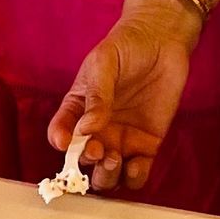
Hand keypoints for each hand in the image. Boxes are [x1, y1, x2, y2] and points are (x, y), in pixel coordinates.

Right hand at [47, 0, 198, 195]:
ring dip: (106, 177)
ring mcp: (121, 140)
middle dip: (86, 164)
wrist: (161, 40)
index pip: (60, 132)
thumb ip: (97, 96)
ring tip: (114, 159)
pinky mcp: (146, 145)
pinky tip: (135, 166)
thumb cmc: (125, 47)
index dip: (59, 140)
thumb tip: (87, 128)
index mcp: (78, 109)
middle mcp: (97, 130)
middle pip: (82, 162)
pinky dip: (134, 178)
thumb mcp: (104, 64)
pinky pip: (137, 173)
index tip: (65, 142)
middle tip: (97, 150)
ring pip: (107, 176)